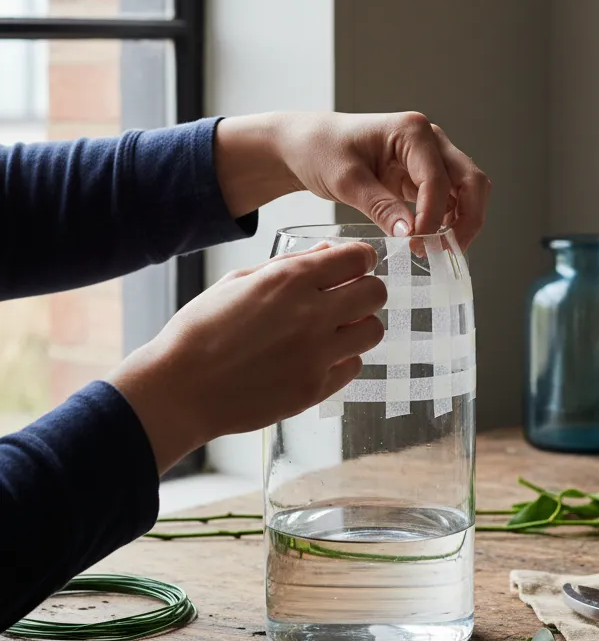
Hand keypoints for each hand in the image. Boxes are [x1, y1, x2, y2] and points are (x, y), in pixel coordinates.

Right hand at [108, 242, 385, 473]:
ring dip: (359, 326)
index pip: (359, 257)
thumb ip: (291, 265)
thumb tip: (328, 251)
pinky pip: (353, 366)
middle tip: (348, 297)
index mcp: (290, 280)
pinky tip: (317, 356)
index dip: (361, 259)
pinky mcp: (315, 389)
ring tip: (333, 330)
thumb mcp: (239, 282)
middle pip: (376, 293)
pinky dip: (342, 359)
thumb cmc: (201, 331)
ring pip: (373, 332)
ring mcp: (316, 355)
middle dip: (366, 290)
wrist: (179, 389)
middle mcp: (311, 315)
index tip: (354, 266)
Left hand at [214, 111, 491, 250]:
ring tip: (435, 250)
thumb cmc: (320, 150)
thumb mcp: (345, 180)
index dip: (434, 215)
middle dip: (467, 219)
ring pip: (466, 191)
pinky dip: (447, 221)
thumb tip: (411, 233)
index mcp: (412, 131)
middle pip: (470, 181)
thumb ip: (380, 206)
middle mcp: (429, 140)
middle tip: (447, 251)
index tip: (419, 243)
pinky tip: (428, 240)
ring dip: (460, 222)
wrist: (305, 145)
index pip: (438, 179)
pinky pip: (449, 199)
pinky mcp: (423, 174)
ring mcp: (430, 157)